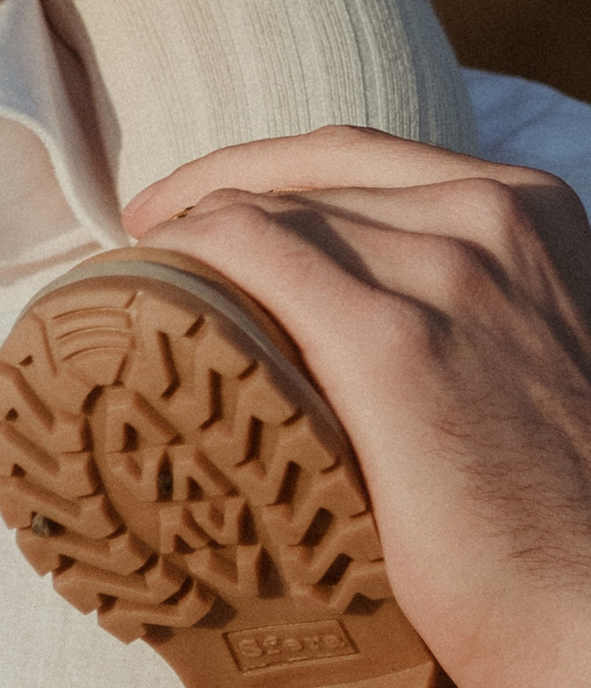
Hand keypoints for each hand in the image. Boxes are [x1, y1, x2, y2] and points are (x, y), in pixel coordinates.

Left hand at [124, 127, 590, 687]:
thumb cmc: (562, 528)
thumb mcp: (531, 368)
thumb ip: (469, 319)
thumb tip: (344, 329)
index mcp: (535, 216)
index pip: (364, 159)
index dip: (262, 170)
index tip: (192, 203)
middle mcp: (493, 221)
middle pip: (312, 181)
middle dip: (218, 198)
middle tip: (148, 237)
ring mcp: (448, 274)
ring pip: (276, 214)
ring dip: (194, 235)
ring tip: (139, 280)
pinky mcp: (394, 344)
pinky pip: (255, 253)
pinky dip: (191, 256)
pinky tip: (151, 283)